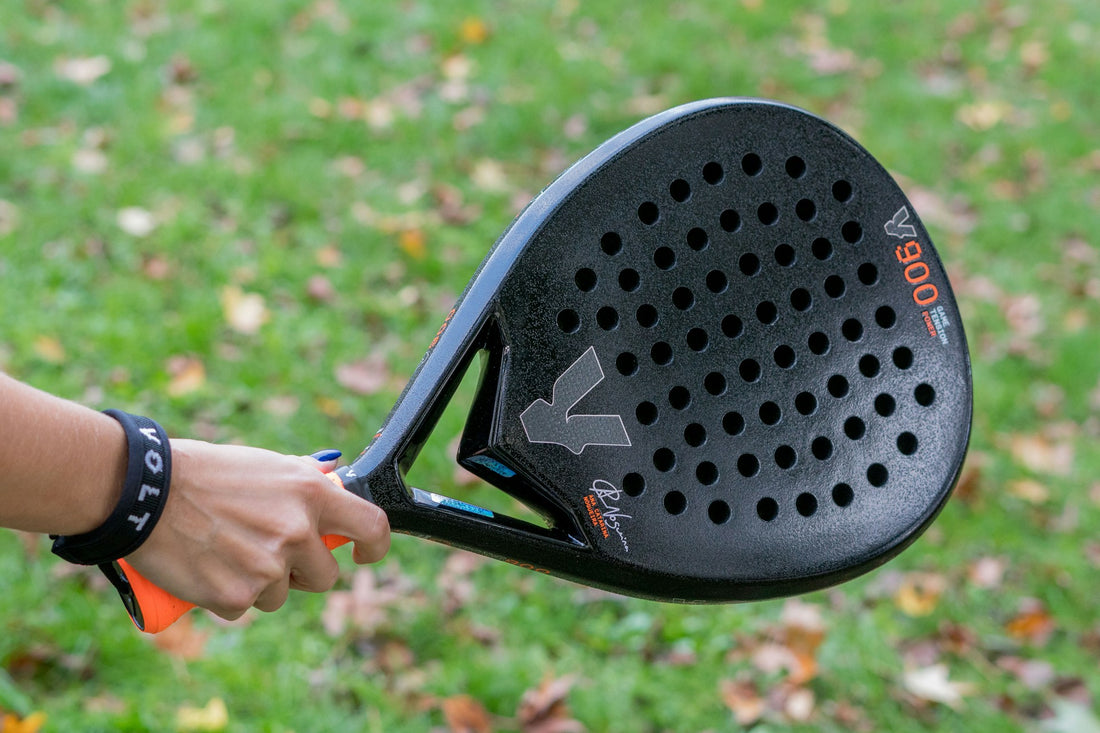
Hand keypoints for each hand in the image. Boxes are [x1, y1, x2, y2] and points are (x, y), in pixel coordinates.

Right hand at [122, 440, 389, 619]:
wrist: (146, 493)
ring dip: (262, 583)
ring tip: (228, 551)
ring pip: (282, 595)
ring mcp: (269, 567)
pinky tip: (207, 566)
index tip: (363, 555)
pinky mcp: (237, 596)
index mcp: (312, 494)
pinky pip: (244, 607)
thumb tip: (336, 480)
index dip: (374, 547)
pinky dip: (227, 595)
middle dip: (303, 571)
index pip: (372, 526)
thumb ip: (305, 480)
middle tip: (268, 551)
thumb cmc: (206, 473)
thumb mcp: (268, 465)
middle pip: (326, 575)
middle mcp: (297, 531)